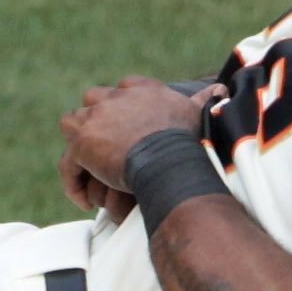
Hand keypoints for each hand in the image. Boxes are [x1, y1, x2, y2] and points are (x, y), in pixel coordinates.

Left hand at [59, 77, 218, 223]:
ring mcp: (95, 120)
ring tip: (86, 169)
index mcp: (141, 90)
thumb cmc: (188, 140)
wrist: (169, 159)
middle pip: (93, 100)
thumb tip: (223, 90)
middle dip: (95, 120)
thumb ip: (205, 101)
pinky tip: (83, 201)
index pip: (123, 88)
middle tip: (103, 148)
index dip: (121, 107)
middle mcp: (114, 98)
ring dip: (77, 144)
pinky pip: (68, 164)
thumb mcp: (198, 114)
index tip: (126, 127)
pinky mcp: (83, 146)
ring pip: (71, 124)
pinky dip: (73, 182)